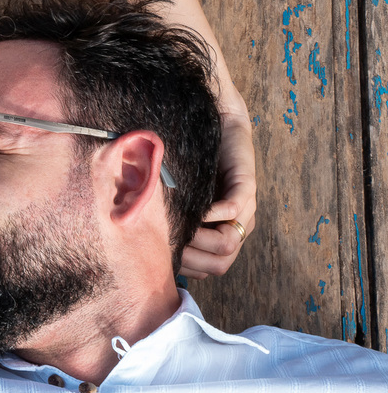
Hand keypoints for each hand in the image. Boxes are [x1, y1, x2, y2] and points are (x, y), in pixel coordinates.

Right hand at [178, 104, 256, 278]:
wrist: (214, 123)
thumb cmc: (190, 164)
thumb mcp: (179, 201)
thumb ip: (173, 225)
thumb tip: (145, 253)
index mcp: (224, 232)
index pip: (211, 269)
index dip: (187, 267)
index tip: (165, 252)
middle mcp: (238, 226)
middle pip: (221, 264)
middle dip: (192, 257)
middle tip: (170, 240)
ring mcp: (246, 209)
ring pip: (228, 243)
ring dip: (200, 238)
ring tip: (181, 224)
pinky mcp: (246, 186)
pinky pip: (231, 211)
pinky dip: (211, 214)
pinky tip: (195, 209)